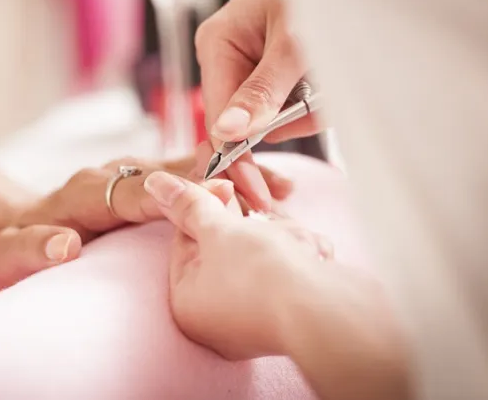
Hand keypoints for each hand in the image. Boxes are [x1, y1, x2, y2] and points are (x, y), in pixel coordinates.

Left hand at [0, 154, 289, 291]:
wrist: (18, 222)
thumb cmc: (17, 244)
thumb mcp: (12, 254)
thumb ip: (34, 249)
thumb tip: (65, 245)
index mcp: (88, 190)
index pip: (137, 191)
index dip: (177, 193)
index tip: (217, 198)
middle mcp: (117, 173)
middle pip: (176, 169)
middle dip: (223, 178)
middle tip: (270, 190)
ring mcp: (136, 173)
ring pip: (192, 167)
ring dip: (235, 176)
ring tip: (282, 187)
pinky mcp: (150, 179)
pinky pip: (194, 175)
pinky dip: (228, 180)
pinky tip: (264, 188)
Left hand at [144, 171, 409, 398]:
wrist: (332, 313)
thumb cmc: (263, 274)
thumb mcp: (218, 230)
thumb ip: (189, 204)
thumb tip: (155, 184)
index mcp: (188, 302)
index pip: (185, 237)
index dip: (203, 201)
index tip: (218, 173)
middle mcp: (218, 313)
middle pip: (224, 241)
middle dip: (246, 219)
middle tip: (259, 193)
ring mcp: (256, 312)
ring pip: (261, 247)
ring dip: (277, 232)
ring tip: (291, 240)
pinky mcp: (292, 304)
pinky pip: (286, 261)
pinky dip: (297, 248)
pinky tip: (309, 251)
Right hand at [195, 0, 324, 209]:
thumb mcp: (294, 42)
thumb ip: (263, 90)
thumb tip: (227, 131)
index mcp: (217, 44)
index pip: (216, 115)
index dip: (236, 155)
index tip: (258, 190)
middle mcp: (227, 57)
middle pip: (244, 121)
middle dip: (283, 128)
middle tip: (309, 136)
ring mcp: (251, 66)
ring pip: (272, 117)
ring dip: (307, 114)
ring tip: (331, 87)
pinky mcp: (275, 73)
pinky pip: (290, 106)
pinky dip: (315, 105)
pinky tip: (329, 86)